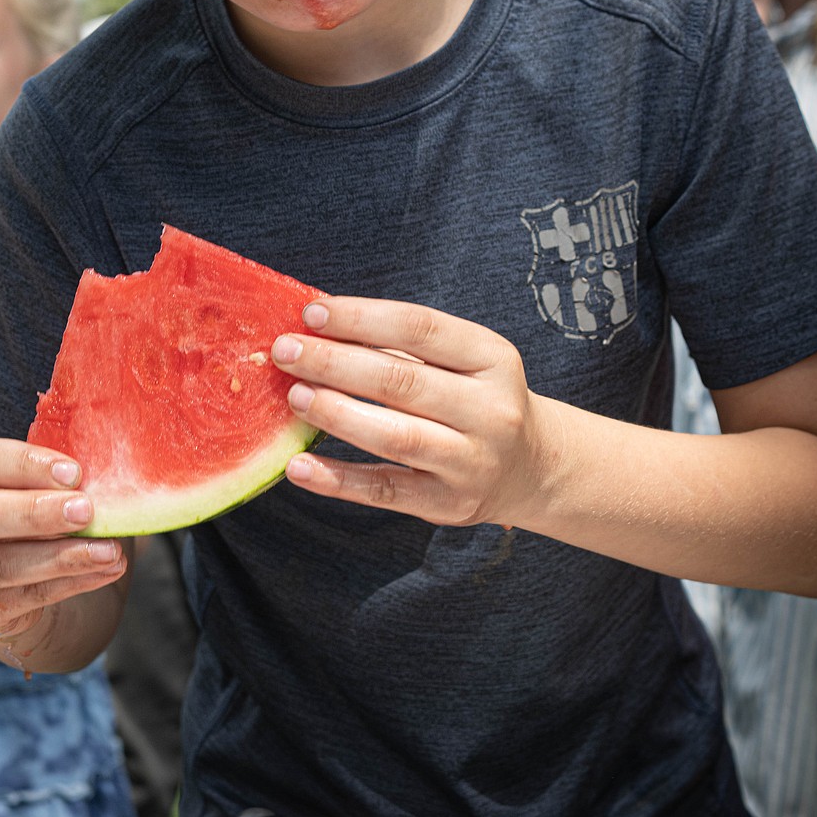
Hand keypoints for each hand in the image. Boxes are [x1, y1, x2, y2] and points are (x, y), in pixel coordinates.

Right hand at [0, 440, 127, 651]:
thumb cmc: (14, 511)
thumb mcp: (17, 485)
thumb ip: (46, 475)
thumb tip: (104, 467)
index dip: (24, 464)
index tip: (74, 472)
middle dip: (34, 512)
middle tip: (86, 510)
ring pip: (0, 565)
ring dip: (61, 557)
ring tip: (108, 550)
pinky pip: (24, 597)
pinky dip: (70, 583)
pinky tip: (105, 570)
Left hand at [270, 296, 550, 527]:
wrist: (530, 467)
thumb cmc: (474, 399)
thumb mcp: (461, 362)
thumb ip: (399, 346)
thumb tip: (316, 328)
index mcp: (492, 358)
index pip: (420, 328)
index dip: (361, 318)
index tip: (312, 312)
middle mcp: (491, 410)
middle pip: (402, 381)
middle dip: (335, 363)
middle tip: (286, 351)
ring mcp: (473, 461)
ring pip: (396, 436)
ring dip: (337, 414)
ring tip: (295, 397)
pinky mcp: (449, 504)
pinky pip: (386, 491)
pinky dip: (338, 480)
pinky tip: (298, 464)